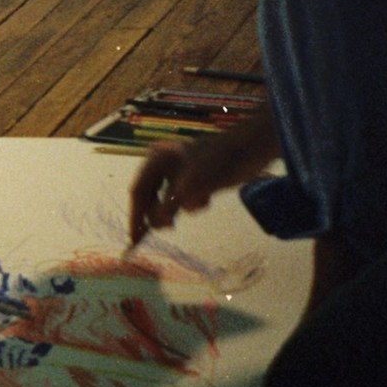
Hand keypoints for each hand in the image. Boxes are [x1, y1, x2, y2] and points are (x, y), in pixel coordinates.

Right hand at [127, 112, 278, 247]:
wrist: (251, 149)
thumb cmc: (216, 162)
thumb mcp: (190, 186)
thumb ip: (170, 206)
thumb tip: (156, 225)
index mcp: (156, 159)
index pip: (138, 191)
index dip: (136, 214)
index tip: (135, 238)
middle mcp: (164, 164)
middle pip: (151, 195)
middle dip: (159, 213)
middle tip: (161, 232)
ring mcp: (180, 171)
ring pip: (169, 199)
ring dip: (181, 208)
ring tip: (191, 210)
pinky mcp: (196, 179)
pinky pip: (186, 198)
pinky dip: (194, 203)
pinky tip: (207, 199)